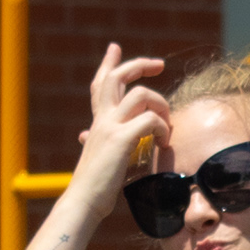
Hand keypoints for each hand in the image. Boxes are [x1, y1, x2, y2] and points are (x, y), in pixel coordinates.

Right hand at [75, 45, 169, 189]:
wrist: (83, 202)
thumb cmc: (92, 186)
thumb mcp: (95, 155)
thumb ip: (96, 141)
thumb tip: (84, 135)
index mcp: (98, 123)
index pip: (100, 85)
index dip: (108, 64)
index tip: (115, 48)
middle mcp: (102, 119)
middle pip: (117, 77)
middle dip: (139, 65)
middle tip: (159, 64)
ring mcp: (110, 127)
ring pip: (141, 94)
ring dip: (161, 105)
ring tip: (166, 125)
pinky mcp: (121, 138)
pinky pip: (150, 119)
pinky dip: (163, 128)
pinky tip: (163, 142)